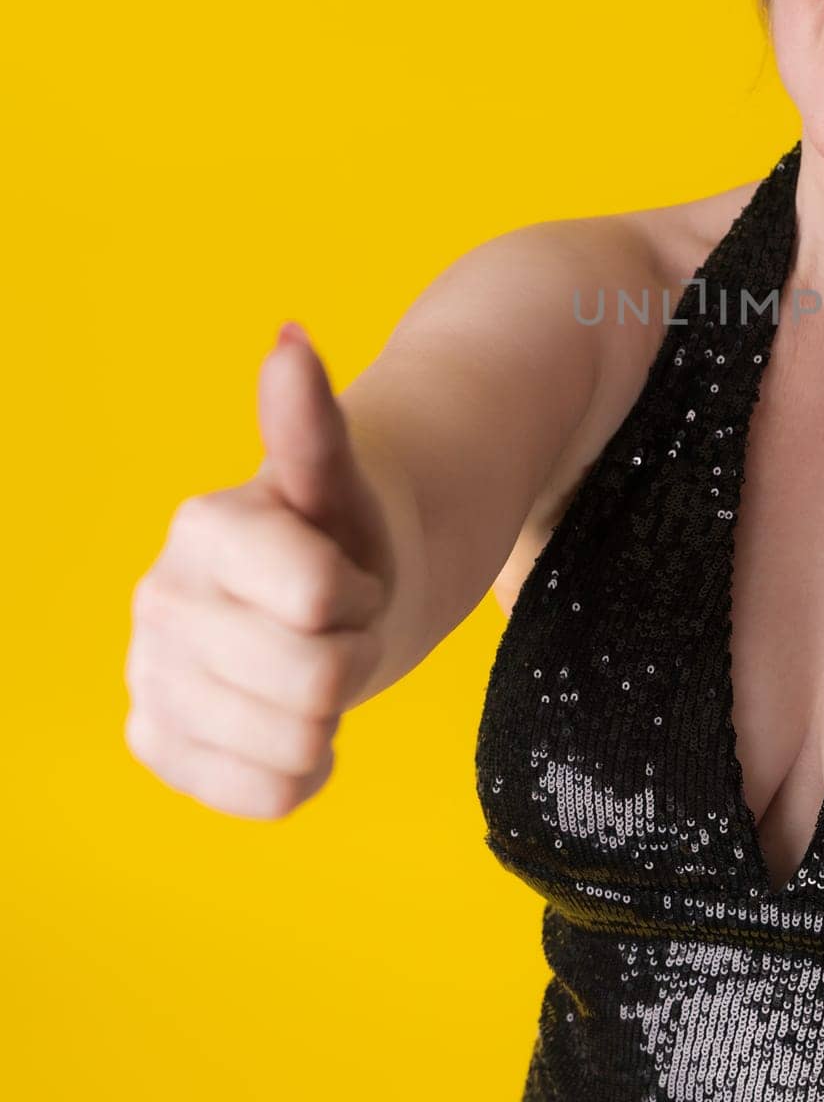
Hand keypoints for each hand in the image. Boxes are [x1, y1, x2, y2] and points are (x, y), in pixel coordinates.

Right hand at [124, 321, 395, 818]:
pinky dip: (306, 766)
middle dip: (355, 651)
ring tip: (312, 660)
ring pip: (297, 743)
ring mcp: (149, 677)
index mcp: (203, 527)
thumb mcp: (347, 482)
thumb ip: (312, 423)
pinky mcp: (158, 744)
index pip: (323, 597)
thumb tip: (290, 339)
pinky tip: (294, 719)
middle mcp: (157, 600)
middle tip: (339, 622)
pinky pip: (269, 795)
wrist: (335, 598)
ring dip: (334, 709)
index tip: (348, 574)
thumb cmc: (350, 531)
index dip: (362, 592)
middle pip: (320, 677)